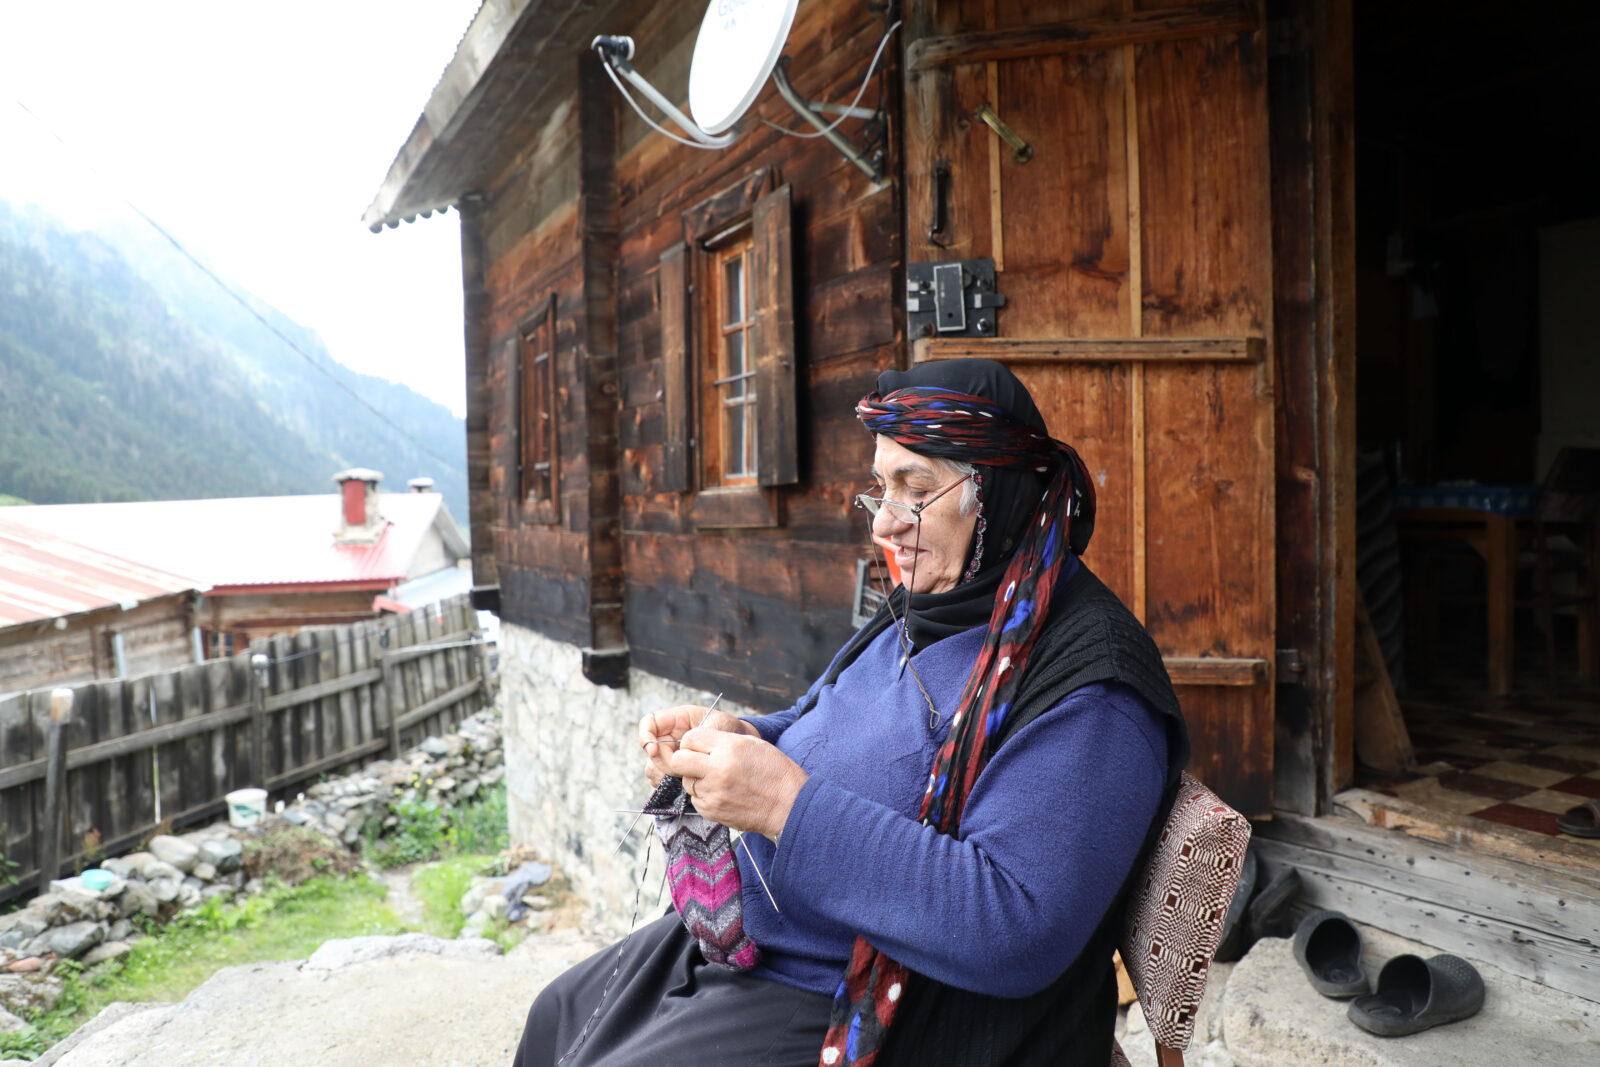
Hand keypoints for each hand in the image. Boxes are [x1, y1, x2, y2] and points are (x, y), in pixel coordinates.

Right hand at [638, 705, 756, 786]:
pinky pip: (661, 779)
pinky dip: (667, 784)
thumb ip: (701, 735)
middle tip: (677, 770)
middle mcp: (669, 736)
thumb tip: (682, 749)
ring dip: (662, 775)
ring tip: (681, 778)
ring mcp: (670, 753)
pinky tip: (682, 785)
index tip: (654, 750)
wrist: (739, 747)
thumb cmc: (730, 731)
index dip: (646, 736)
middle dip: (660, 761)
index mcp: (677, 719)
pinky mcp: (675, 770)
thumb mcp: (720, 725)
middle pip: (649, 750)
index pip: (649, 723)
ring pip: (653, 766)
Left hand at [663, 727, 807, 838]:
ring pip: (687, 781)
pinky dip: (705, 796)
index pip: (690, 737)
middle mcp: (717, 769)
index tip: (700, 747)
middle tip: (697, 762)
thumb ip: (720, 740)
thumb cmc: (772, 771)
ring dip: (697, 779)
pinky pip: (696, 799)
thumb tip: (694, 742)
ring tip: (719, 780)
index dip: (693, 742)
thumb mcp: (750, 743)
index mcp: (728, 747)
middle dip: (685, 759)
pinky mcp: (711, 811)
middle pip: (679, 760)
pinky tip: (723, 793)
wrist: (788, 805)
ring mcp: (713, 793)